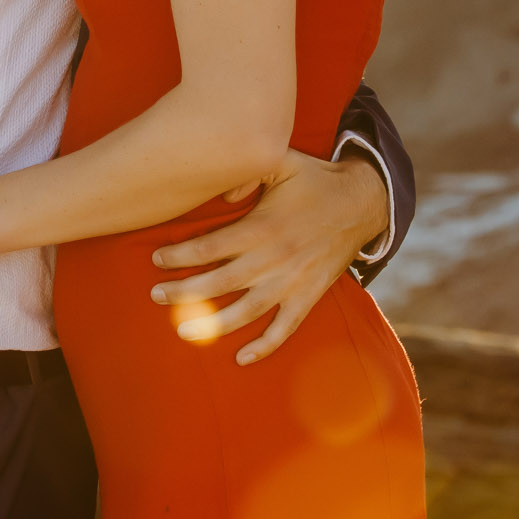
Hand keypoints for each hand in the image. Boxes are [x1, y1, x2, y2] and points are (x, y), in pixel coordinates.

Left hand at [150, 145, 386, 364]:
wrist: (362, 203)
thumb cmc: (314, 180)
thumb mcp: (282, 162)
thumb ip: (247, 170)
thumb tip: (221, 192)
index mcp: (263, 227)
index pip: (211, 247)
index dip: (180, 255)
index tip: (156, 259)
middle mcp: (274, 259)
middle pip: (220, 283)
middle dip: (184, 292)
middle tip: (156, 296)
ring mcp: (292, 282)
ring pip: (246, 311)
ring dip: (213, 324)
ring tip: (183, 331)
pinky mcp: (308, 297)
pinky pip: (285, 328)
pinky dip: (264, 345)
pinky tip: (241, 357)